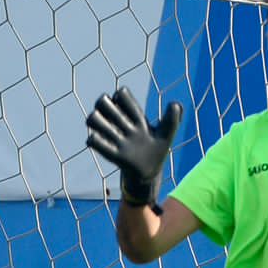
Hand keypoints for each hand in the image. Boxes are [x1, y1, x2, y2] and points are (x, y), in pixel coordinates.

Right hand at [85, 88, 182, 205]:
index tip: (134, 112)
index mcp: (134, 116)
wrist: (149, 172)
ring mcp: (113, 137)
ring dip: (99, 123)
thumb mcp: (166, 134)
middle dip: (107, 107)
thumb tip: (176, 104)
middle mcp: (120, 124)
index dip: (123, 98)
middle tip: (119, 120)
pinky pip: (93, 141)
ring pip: (92, 118)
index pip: (120, 94)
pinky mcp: (110, 153)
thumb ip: (172, 120)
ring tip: (112, 134)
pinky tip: (110, 146)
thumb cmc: (157, 150)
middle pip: (102, 101)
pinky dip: (96, 141)